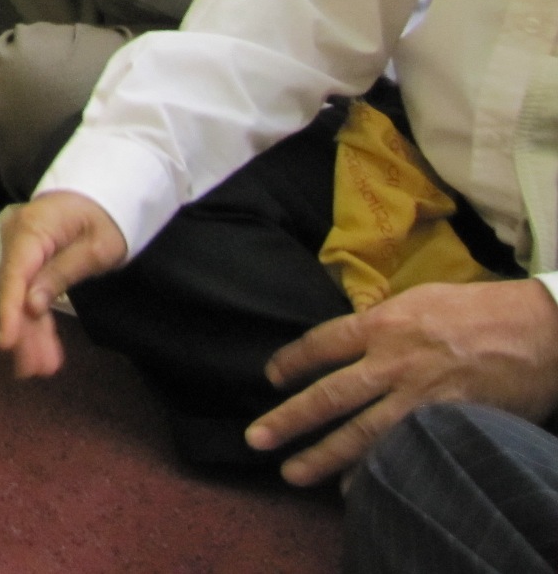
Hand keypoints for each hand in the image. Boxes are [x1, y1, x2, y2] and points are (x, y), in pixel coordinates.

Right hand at [0, 192, 128, 378]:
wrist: (104, 193)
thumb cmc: (106, 217)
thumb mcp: (97, 247)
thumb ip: (63, 273)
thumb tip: (31, 305)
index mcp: (32, 228)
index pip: (15, 273)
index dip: (9, 310)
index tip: (6, 341)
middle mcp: (14, 237)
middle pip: (13, 290)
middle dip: (23, 332)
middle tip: (35, 370)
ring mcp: (17, 249)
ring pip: (18, 296)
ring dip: (30, 333)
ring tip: (41, 368)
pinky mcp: (25, 261)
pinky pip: (26, 292)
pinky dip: (35, 321)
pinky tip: (43, 349)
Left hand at [247, 280, 557, 485]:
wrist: (539, 328)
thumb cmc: (480, 308)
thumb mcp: (419, 300)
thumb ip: (383, 322)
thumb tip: (352, 337)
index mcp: (382, 324)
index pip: (320, 344)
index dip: (291, 362)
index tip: (271, 377)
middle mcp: (392, 361)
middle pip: (328, 396)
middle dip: (288, 419)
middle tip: (256, 439)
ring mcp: (419, 396)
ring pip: (360, 432)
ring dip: (323, 456)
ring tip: (292, 473)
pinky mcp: (447, 420)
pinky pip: (401, 449)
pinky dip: (378, 470)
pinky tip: (355, 487)